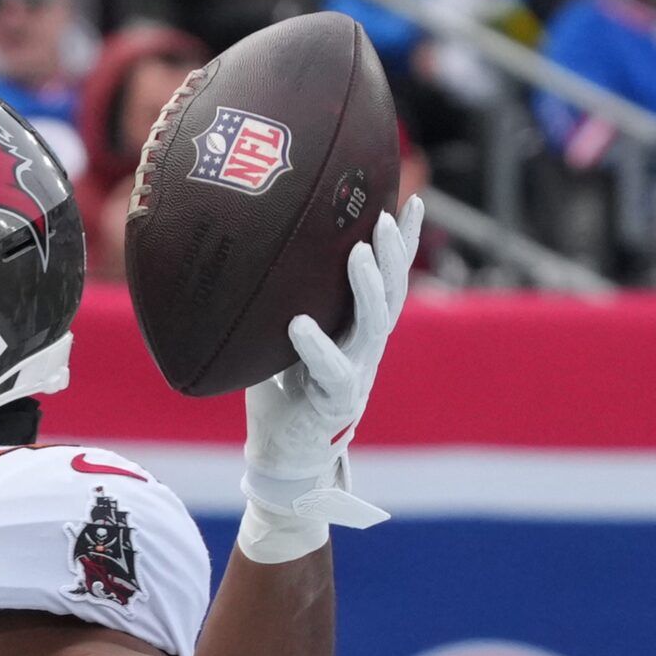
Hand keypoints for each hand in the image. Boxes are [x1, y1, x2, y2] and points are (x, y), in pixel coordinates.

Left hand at [241, 196, 423, 544]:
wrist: (283, 455)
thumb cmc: (282, 394)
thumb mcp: (278, 343)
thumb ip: (276, 308)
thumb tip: (244, 262)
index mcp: (357, 329)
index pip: (388, 279)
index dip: (403, 242)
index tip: (411, 201)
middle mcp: (365, 347)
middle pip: (391, 292)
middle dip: (395, 253)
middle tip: (387, 216)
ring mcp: (357, 373)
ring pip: (374, 324)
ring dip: (369, 287)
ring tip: (359, 252)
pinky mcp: (337, 401)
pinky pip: (331, 369)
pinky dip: (316, 346)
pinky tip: (299, 324)